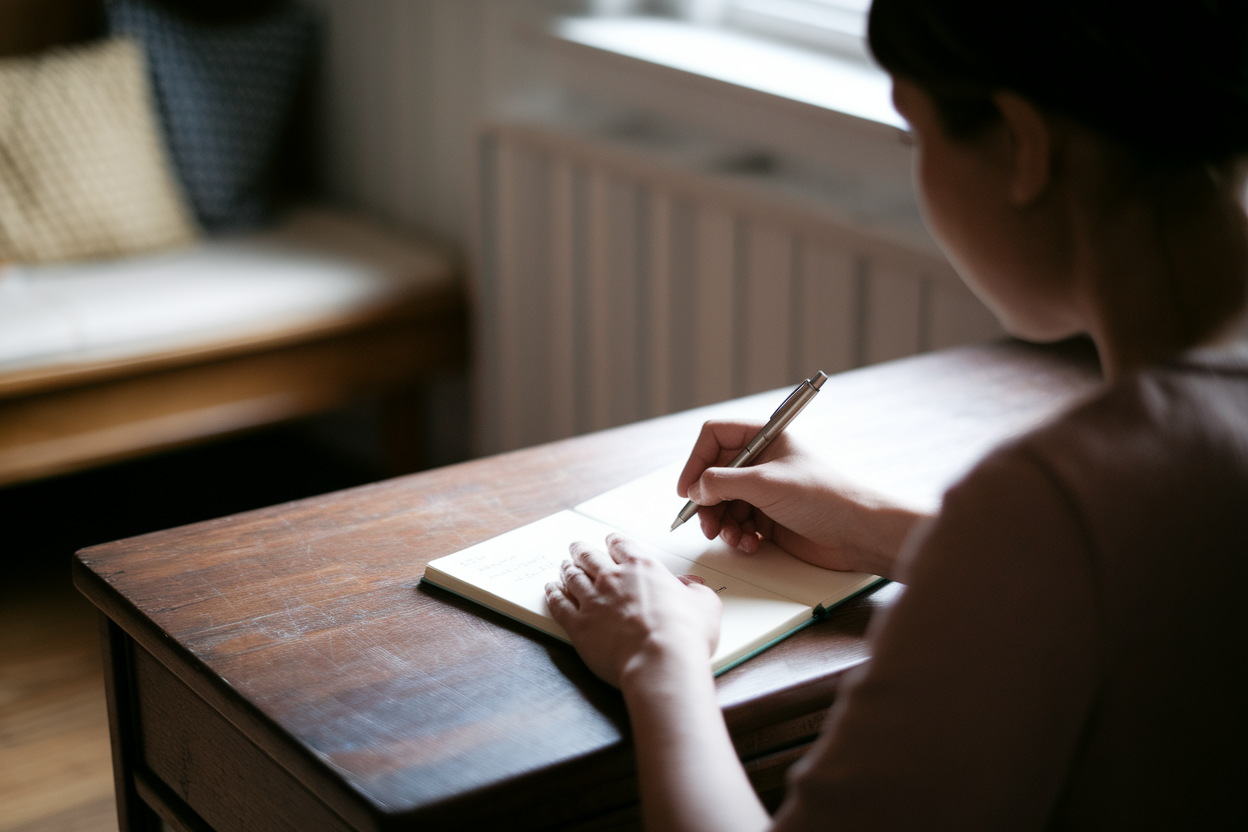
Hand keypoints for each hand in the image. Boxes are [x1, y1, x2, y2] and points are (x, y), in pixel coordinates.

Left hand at [545, 534, 722, 687]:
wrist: (660, 660)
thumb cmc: (685, 634)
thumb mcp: (705, 605)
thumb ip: (695, 592)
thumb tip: (692, 587)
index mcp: (643, 568)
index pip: (621, 545)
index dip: (614, 542)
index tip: (610, 542)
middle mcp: (613, 579)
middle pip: (590, 557)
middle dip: (582, 550)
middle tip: (577, 547)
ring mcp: (593, 601)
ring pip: (572, 577)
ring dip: (566, 569)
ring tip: (563, 565)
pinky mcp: (579, 625)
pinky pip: (559, 604)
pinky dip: (553, 594)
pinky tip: (550, 590)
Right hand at [677, 420, 929, 579]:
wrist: (860, 533)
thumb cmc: (825, 497)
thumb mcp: (766, 483)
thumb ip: (722, 482)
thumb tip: (695, 489)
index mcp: (766, 438)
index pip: (716, 437)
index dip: (697, 460)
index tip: (688, 488)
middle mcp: (763, 462)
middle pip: (714, 474)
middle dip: (707, 500)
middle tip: (705, 521)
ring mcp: (766, 491)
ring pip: (723, 503)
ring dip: (721, 522)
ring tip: (732, 536)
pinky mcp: (770, 518)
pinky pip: (739, 524)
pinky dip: (738, 536)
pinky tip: (750, 543)